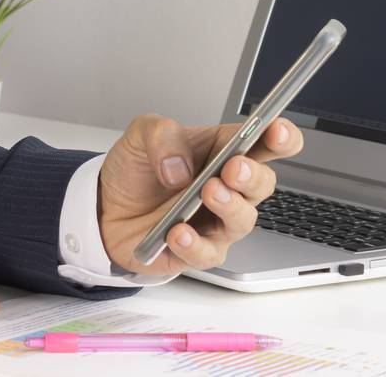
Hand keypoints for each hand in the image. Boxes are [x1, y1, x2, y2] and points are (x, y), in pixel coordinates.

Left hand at [97, 113, 303, 275]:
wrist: (106, 207)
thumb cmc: (136, 170)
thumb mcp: (141, 135)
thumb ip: (163, 136)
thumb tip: (180, 168)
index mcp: (223, 150)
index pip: (265, 142)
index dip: (279, 137)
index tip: (277, 131)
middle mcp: (228, 187)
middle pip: (262, 183)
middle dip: (253, 175)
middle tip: (233, 168)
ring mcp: (216, 221)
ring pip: (243, 219)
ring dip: (230, 207)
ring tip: (208, 193)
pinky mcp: (198, 250)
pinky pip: (208, 253)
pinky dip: (194, 243)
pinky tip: (177, 231)